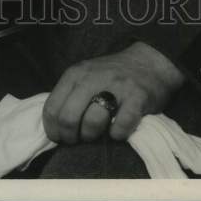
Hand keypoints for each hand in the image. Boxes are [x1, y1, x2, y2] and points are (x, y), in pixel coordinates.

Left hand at [42, 42, 184, 144]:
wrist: (149, 62)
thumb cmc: (111, 76)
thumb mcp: (84, 76)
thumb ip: (69, 96)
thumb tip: (54, 128)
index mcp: (75, 74)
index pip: (51, 110)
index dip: (54, 131)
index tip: (62, 137)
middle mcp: (92, 78)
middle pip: (68, 118)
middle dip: (71, 137)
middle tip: (81, 138)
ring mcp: (115, 86)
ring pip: (92, 123)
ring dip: (93, 136)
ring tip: (100, 132)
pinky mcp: (137, 97)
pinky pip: (121, 126)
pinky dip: (118, 134)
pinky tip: (118, 129)